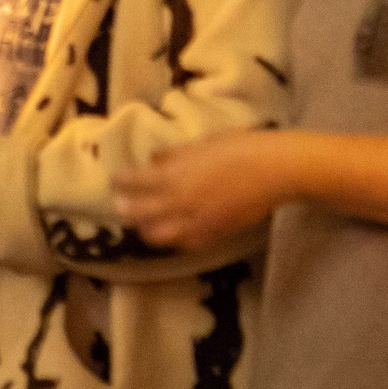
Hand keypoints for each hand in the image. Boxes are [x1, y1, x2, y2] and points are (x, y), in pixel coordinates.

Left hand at [111, 130, 289, 252]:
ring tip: (142, 223)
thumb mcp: (200, 144)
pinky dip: (173, 240)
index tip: (114, 180)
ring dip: (145, 229)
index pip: (132, 182)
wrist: (274, 171)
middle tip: (120, 204)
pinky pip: (185, 244)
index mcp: (172, 175)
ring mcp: (195, 222)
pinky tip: (173, 233)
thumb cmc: (239, 147)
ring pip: (157, 235)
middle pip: (137, 213)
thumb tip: (154, 159)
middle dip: (125, 209)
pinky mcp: (213, 234)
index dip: (119, 182)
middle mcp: (178, 202)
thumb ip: (174, 155)